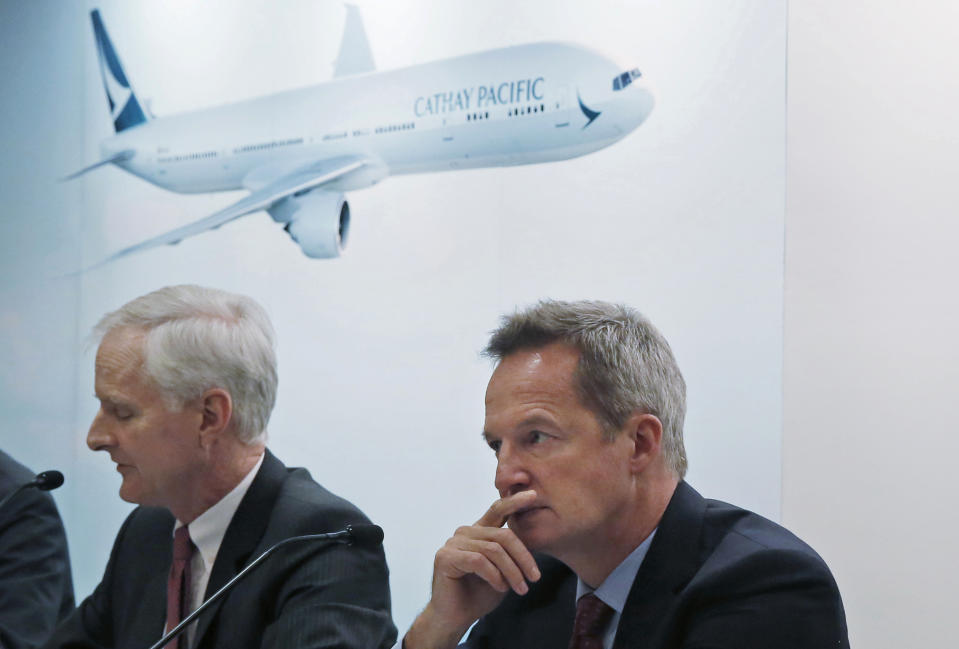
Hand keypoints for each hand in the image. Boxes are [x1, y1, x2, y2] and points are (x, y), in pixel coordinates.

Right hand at [404, 491, 541, 648]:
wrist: (456, 617)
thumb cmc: (480, 594)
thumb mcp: (503, 570)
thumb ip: (511, 553)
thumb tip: (532, 540)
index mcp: (479, 531)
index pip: (498, 509)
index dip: (515, 501)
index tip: (533, 495)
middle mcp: (465, 532)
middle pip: (503, 535)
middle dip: (523, 557)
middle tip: (535, 578)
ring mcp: (453, 543)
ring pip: (493, 550)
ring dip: (512, 572)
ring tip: (520, 588)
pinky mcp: (445, 557)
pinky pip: (479, 561)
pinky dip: (494, 576)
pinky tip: (500, 588)